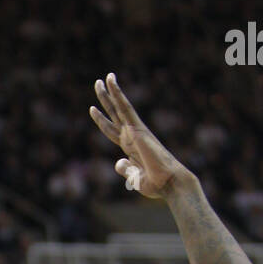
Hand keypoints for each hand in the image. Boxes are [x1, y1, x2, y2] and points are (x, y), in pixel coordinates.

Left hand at [89, 73, 194, 199]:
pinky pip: (125, 108)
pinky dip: (118, 94)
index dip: (102, 120)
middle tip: (98, 83)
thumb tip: (117, 162)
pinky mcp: (137, 128)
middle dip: (105, 100)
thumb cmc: (156, 184)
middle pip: (114, 114)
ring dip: (109, 94)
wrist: (169, 181)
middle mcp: (132, 136)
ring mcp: (134, 131)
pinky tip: (111, 82)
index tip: (93, 109)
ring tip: (100, 79)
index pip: (112, 130)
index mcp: (130, 147)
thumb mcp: (135, 178)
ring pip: (118, 107)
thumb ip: (125, 169)